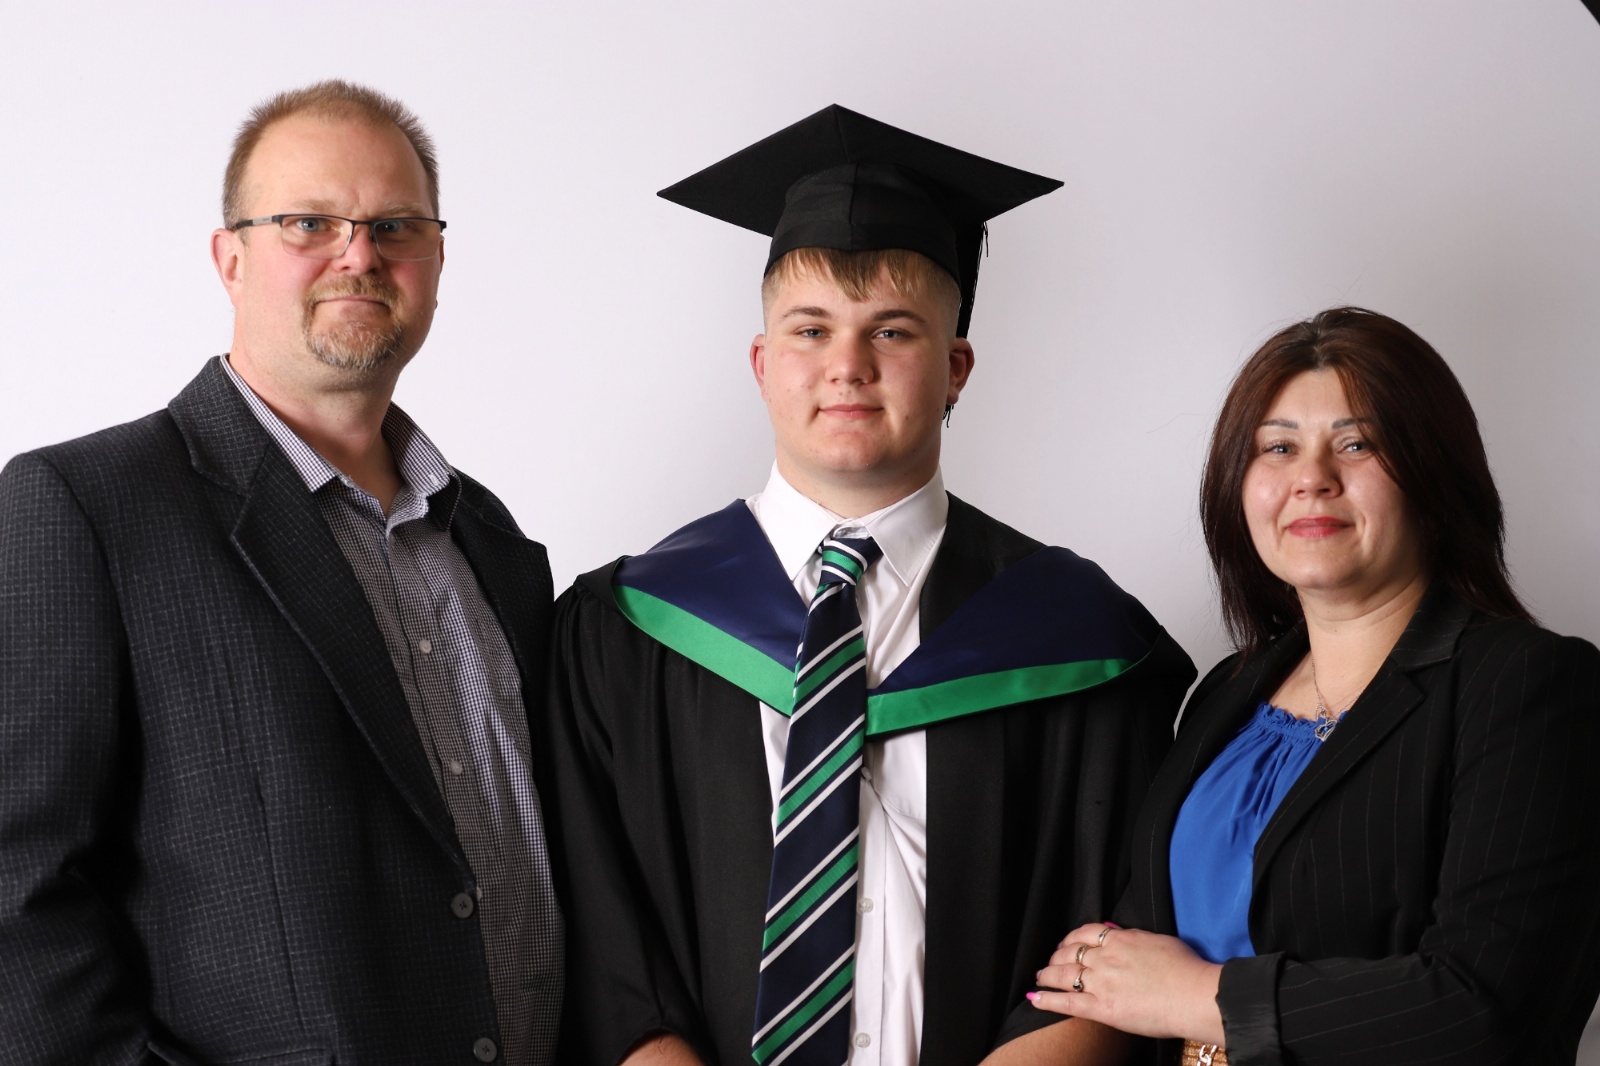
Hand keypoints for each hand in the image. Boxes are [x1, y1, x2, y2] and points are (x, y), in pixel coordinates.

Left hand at [1028, 923, 1224, 1044]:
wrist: (1193, 995)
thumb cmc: (1185, 969)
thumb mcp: (1158, 940)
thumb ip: (1133, 937)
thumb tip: (1117, 932)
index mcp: (1120, 940)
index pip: (1085, 933)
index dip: (1071, 939)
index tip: (1067, 944)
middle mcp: (1105, 958)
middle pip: (1069, 952)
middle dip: (1056, 957)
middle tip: (1050, 962)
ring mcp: (1101, 982)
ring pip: (1063, 974)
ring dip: (1046, 975)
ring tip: (1039, 977)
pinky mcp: (1102, 1008)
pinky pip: (1067, 1002)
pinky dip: (1047, 1000)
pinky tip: (1034, 998)